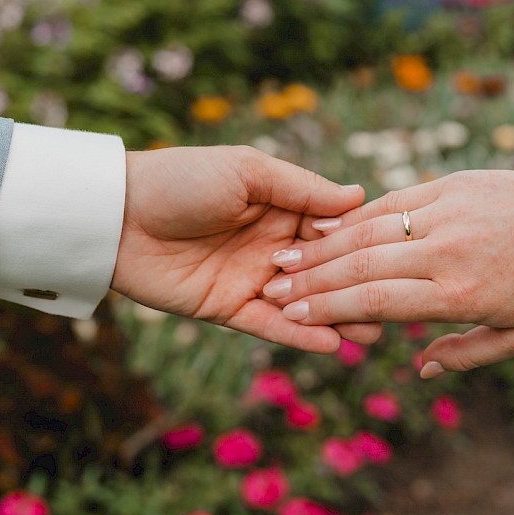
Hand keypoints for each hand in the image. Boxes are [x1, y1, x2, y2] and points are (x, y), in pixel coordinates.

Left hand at [110, 144, 380, 352]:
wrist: (116, 214)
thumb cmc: (181, 179)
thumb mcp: (247, 171)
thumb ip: (302, 188)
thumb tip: (359, 196)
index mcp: (281, 208)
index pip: (333, 229)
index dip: (361, 245)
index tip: (397, 258)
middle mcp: (273, 246)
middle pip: (326, 271)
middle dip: (357, 288)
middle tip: (394, 307)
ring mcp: (253, 279)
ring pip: (303, 302)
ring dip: (336, 317)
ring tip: (370, 333)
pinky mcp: (228, 308)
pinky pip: (269, 325)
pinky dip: (298, 336)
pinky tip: (330, 343)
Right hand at [262, 161, 513, 374]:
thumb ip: (467, 354)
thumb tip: (419, 368)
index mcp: (460, 295)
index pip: (376, 302)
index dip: (327, 309)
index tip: (289, 316)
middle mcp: (447, 253)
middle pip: (362, 267)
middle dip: (311, 281)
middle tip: (272, 289)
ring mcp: (446, 214)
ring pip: (370, 232)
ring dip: (322, 247)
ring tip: (285, 259)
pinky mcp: (450, 185)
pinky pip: (392, 202)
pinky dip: (355, 217)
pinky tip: (326, 226)